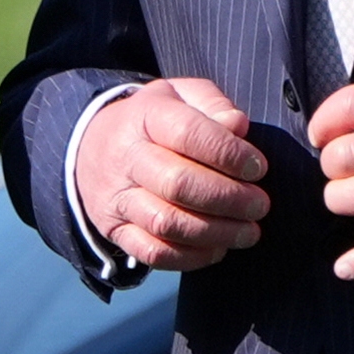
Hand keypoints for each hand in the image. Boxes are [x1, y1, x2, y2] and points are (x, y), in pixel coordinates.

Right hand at [74, 78, 270, 271]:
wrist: (94, 147)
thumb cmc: (155, 122)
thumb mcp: (181, 96)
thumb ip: (212, 105)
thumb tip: (237, 126)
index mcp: (145, 116)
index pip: (188, 133)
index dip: (229, 154)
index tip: (258, 167)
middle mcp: (125, 156)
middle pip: (178, 184)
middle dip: (229, 198)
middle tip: (259, 204)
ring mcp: (117, 196)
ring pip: (167, 223)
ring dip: (216, 232)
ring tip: (248, 231)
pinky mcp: (114, 229)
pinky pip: (153, 253)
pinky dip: (192, 257)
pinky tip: (217, 248)